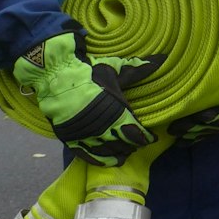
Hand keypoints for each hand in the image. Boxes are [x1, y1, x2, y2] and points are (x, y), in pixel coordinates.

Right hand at [11, 31, 161, 164]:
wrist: (55, 76)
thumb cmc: (88, 73)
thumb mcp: (115, 69)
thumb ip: (138, 69)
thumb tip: (162, 58)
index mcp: (116, 112)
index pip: (136, 133)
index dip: (146, 137)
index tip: (152, 137)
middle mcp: (102, 127)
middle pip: (124, 144)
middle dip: (134, 144)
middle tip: (138, 142)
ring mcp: (85, 135)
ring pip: (108, 152)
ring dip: (120, 152)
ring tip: (127, 151)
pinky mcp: (70, 139)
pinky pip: (88, 156)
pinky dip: (102, 160)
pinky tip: (111, 160)